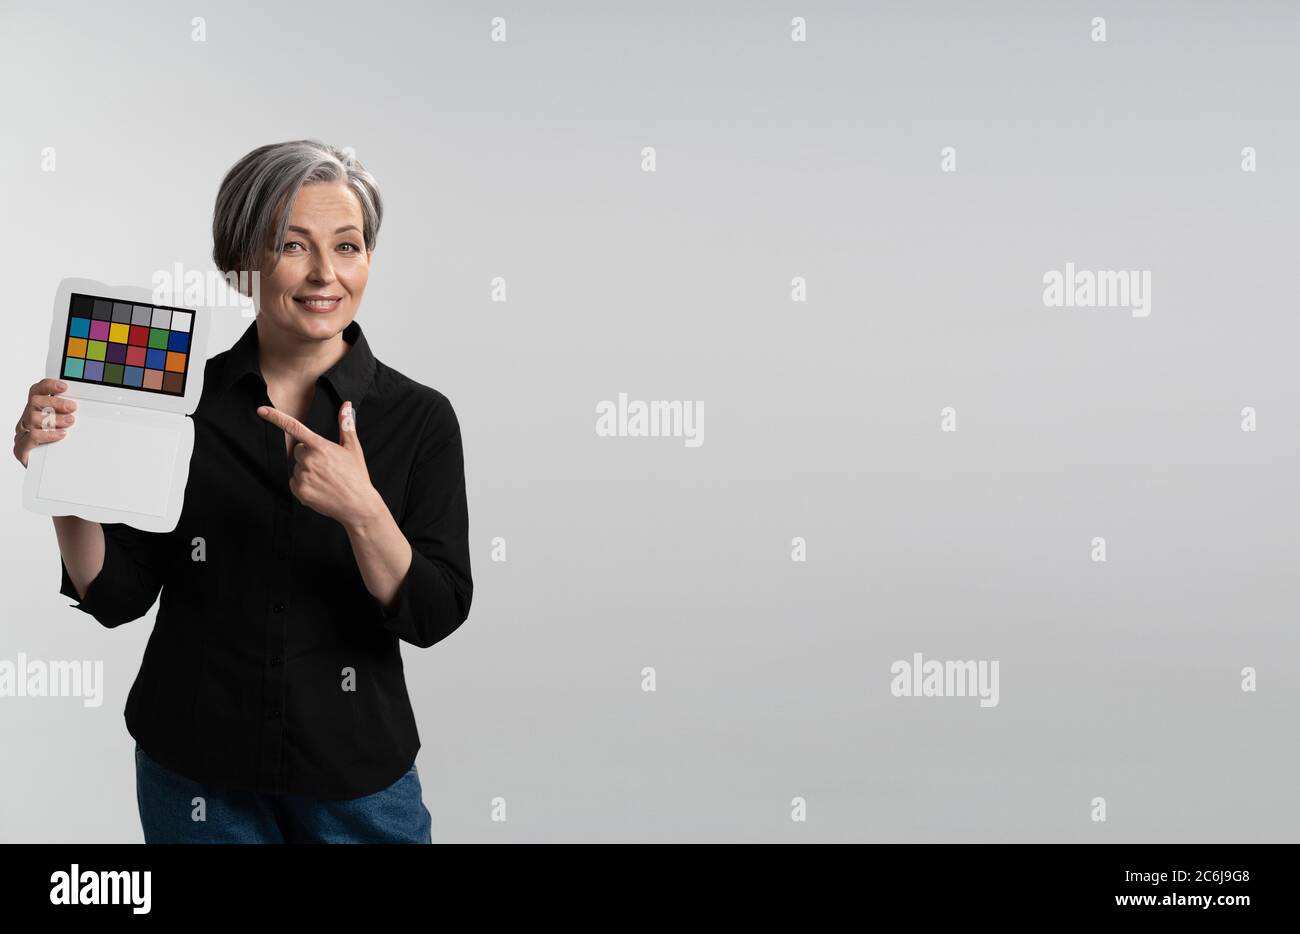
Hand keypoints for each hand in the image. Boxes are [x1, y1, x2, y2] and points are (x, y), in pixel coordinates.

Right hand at [14, 378, 77, 467]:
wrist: (49, 472)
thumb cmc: (58, 447)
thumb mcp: (67, 426)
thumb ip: (71, 415)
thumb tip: (90, 406)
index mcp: (35, 411)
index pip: (36, 391)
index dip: (48, 386)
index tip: (64, 386)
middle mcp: (27, 420)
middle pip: (34, 401)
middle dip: (55, 402)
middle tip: (72, 407)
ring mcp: (22, 434)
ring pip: (32, 418)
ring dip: (54, 418)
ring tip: (70, 422)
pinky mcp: (21, 449)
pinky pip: (32, 436)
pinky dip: (48, 434)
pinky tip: (61, 434)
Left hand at [256, 400, 381, 528]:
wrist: (358, 504)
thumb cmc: (356, 475)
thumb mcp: (353, 448)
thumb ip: (346, 425)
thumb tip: (346, 405)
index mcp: (321, 447)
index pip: (294, 428)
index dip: (276, 418)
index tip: (261, 410)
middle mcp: (309, 460)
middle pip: (298, 451)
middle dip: (308, 455)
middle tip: (326, 466)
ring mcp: (303, 476)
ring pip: (297, 467)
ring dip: (307, 471)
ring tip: (325, 479)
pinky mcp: (300, 491)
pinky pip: (294, 482)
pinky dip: (303, 485)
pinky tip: (319, 488)